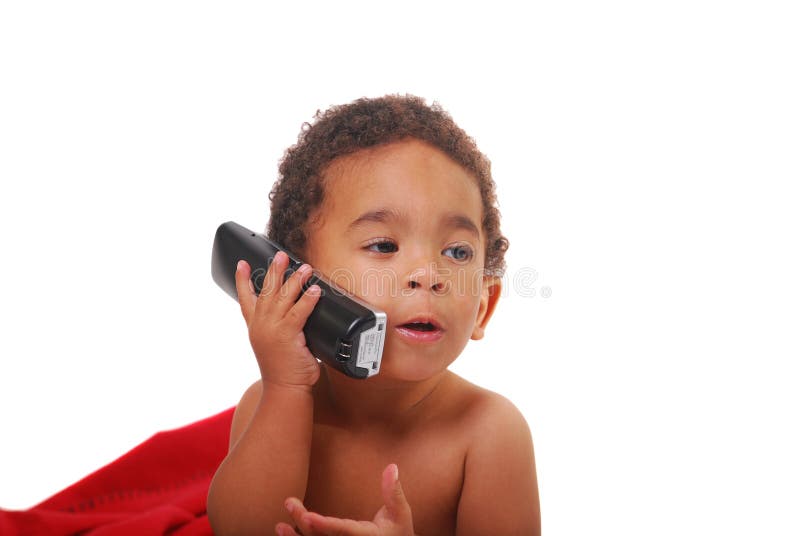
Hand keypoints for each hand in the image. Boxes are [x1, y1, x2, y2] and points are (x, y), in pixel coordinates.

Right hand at [235, 253, 321, 388]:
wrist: (285, 390)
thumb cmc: (285, 370)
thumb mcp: (277, 345)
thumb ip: (283, 328)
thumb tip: (299, 312)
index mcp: (256, 328)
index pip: (245, 300)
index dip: (242, 281)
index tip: (242, 265)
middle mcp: (261, 326)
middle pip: (266, 292)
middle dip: (273, 271)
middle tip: (280, 255)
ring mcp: (272, 330)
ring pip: (282, 298)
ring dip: (294, 280)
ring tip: (305, 268)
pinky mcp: (286, 335)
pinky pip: (299, 312)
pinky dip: (307, 299)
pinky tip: (314, 289)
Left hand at [275, 464, 414, 535]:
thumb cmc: (399, 533)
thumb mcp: (401, 514)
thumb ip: (394, 492)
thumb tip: (392, 466)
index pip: (342, 530)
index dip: (324, 525)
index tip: (307, 517)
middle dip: (304, 523)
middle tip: (290, 503)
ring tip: (279, 526)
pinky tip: (286, 532)